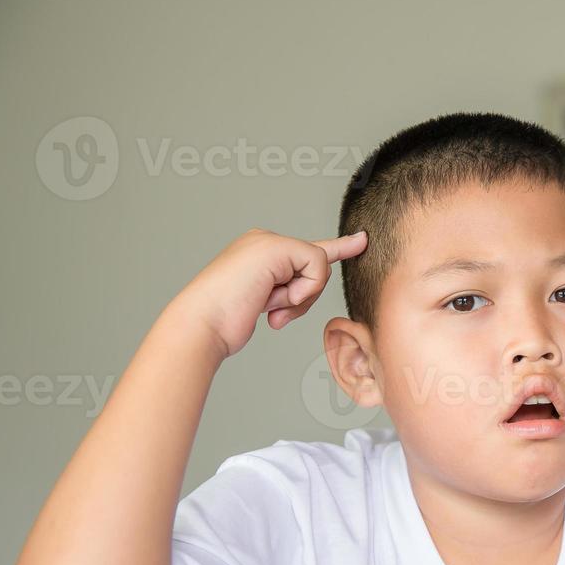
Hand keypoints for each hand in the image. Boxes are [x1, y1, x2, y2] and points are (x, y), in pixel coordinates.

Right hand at [172, 228, 366, 358]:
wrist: (202, 324)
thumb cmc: (225, 321)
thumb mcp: (267, 303)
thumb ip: (290, 291)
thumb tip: (311, 286)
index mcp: (260, 252)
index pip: (307, 250)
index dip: (339, 247)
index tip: (361, 240)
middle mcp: (264, 241)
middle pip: (317, 265)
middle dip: (305, 296)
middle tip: (273, 309)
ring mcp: (268, 241)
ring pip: (318, 265)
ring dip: (300, 296)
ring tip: (267, 305)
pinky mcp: (275, 246)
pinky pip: (316, 265)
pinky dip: (302, 290)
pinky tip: (271, 300)